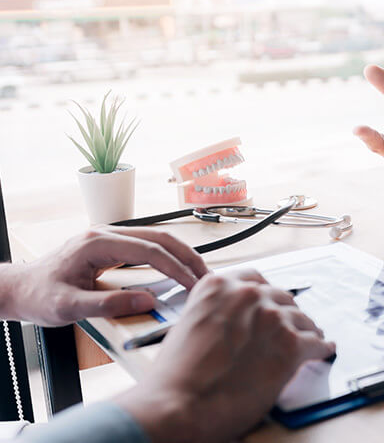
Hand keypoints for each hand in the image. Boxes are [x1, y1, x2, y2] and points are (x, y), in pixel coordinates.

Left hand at [11, 225, 207, 325]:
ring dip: (181, 254)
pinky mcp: (111, 245)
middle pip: (159, 237)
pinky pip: (148, 245)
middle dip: (187, 256)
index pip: (148, 250)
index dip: (175, 267)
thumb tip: (146, 301)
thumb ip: (107, 305)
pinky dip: (168, 255)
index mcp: (96, 243)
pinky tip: (178, 267)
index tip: (192, 283)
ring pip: (156, 238)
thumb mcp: (68, 308)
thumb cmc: (38, 296)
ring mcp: (109, 236)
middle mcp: (105, 233)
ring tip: (198, 273)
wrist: (19, 289)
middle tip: (206, 277)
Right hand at [116, 270, 335, 442]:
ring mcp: (272, 318)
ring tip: (309, 338)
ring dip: (304, 330)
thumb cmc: (177, 375)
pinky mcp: (290, 345)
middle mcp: (248, 295)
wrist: (180, 404)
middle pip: (281, 298)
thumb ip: (216, 314)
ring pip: (301, 318)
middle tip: (286, 327)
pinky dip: (321, 348)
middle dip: (285, 313)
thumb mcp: (189, 325)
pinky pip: (316, 342)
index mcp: (218, 286)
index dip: (265, 295)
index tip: (270, 303)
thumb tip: (234, 324)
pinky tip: (323, 351)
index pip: (254, 280)